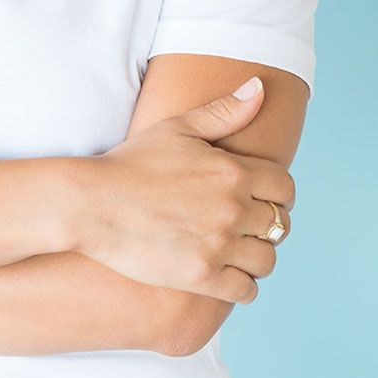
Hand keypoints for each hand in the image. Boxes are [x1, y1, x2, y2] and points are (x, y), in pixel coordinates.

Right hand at [74, 78, 293, 303]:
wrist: (92, 203)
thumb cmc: (132, 162)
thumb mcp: (177, 127)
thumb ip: (224, 111)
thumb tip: (260, 87)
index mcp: (232, 171)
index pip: (285, 188)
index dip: (277, 192)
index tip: (259, 196)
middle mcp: (232, 209)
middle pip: (280, 225)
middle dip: (266, 223)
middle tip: (243, 222)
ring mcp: (218, 245)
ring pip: (267, 260)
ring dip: (256, 254)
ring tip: (235, 247)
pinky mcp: (201, 277)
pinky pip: (247, 290)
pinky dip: (241, 283)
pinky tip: (223, 270)